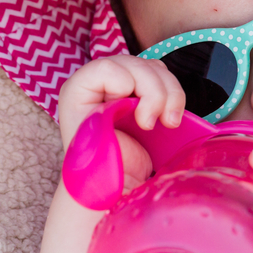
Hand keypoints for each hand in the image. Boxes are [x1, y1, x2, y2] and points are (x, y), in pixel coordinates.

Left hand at [57, 55, 186, 189]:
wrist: (114, 187)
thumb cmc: (99, 170)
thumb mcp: (95, 143)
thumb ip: (106, 117)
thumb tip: (131, 99)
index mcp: (78, 91)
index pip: (106, 68)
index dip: (126, 86)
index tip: (136, 120)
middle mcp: (99, 83)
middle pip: (136, 65)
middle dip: (154, 93)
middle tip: (151, 124)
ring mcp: (124, 86)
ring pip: (156, 70)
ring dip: (170, 95)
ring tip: (168, 123)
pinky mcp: (144, 95)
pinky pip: (166, 81)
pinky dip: (175, 98)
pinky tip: (170, 120)